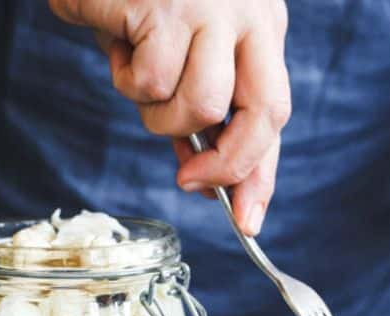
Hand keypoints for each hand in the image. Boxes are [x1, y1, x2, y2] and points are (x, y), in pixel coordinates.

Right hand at [49, 0, 290, 235]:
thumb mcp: (184, 55)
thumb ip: (203, 112)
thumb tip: (206, 180)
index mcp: (260, 27)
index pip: (273, 113)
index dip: (261, 174)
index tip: (249, 220)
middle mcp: (248, 13)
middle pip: (263, 115)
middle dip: (228, 164)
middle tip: (191, 181)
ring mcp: (210, 6)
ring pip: (200, 107)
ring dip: (159, 116)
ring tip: (136, 75)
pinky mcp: (163, 6)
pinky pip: (149, 81)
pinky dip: (124, 76)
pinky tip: (116, 39)